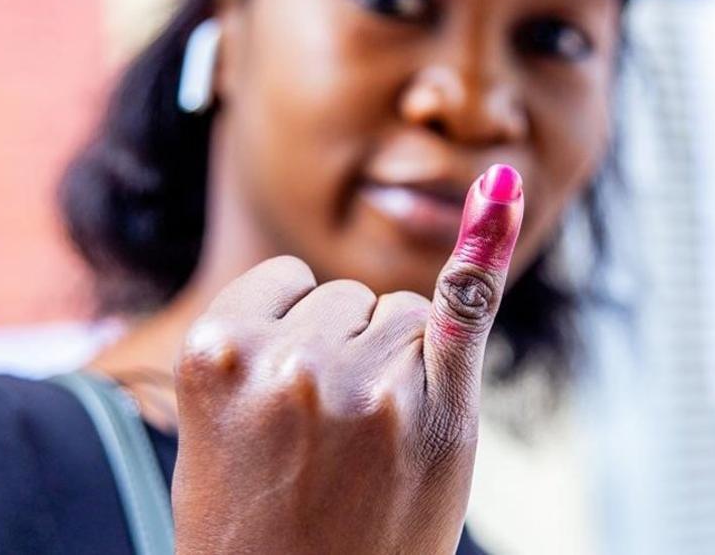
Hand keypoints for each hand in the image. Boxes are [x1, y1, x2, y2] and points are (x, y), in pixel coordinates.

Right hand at [172, 164, 523, 554]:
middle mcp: (291, 362)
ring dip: (395, 368)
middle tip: (322, 443)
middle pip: (349, 300)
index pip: (289, 282)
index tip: (279, 402)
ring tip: (363, 451)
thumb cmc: (256, 523)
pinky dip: (483, 254)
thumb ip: (265, 335)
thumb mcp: (211, 423)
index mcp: (215, 351)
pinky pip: (465, 311)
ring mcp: (368, 387)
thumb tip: (335, 268)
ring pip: (403, 316)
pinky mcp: (436, 414)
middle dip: (344, 355)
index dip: (292, 338)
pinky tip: (502, 194)